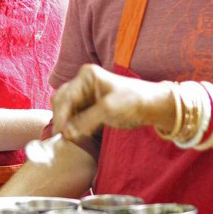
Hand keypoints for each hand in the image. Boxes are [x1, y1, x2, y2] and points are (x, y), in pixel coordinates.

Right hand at [52, 64, 175, 141]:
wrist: (151, 105)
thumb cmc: (133, 101)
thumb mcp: (108, 110)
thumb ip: (85, 120)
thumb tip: (67, 133)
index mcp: (86, 76)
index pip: (65, 96)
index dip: (61, 115)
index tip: (61, 133)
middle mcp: (83, 83)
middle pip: (61, 101)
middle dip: (61, 118)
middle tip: (63, 137)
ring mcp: (86, 94)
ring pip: (66, 109)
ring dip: (66, 123)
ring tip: (71, 137)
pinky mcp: (90, 105)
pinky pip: (75, 115)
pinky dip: (73, 125)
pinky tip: (77, 134)